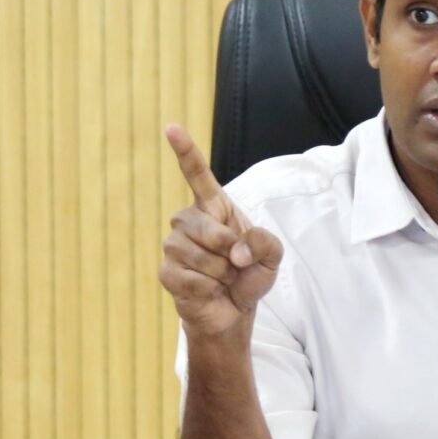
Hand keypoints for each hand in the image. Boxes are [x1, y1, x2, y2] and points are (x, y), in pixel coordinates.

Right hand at [159, 124, 283, 340]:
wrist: (233, 311)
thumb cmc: (249, 275)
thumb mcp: (272, 256)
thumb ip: (264, 243)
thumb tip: (235, 251)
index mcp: (213, 208)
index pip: (197, 175)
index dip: (185, 151)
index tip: (172, 127)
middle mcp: (188, 221)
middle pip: (206, 228)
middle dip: (229, 250)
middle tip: (235, 264)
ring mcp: (173, 246)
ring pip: (198, 256)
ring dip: (221, 274)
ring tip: (222, 278)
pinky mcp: (165, 272)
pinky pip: (190, 279)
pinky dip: (208, 289)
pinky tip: (208, 291)